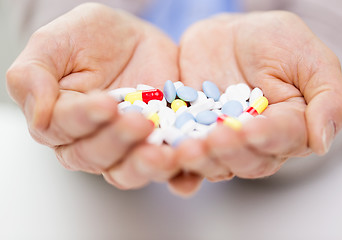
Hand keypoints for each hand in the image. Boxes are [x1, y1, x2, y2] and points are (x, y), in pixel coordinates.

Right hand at [6, 3, 179, 189]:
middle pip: (94, 156)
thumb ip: (33, 74)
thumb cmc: (94, 38)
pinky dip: (175, 170)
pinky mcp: (157, 146)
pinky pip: (164, 168)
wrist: (138, 41)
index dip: (82, 119)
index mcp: (58, 118)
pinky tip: (185, 160)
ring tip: (161, 154)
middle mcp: (88, 141)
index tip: (105, 104)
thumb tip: (38, 115)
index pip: (61, 128)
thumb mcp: (58, 42)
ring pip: (126, 171)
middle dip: (116, 141)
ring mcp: (125, 148)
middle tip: (138, 122)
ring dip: (143, 166)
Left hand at [174, 11, 341, 182]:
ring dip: (202, 160)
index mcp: (289, 126)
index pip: (283, 139)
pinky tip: (167, 155)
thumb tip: (323, 142)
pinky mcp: (193, 134)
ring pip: (215, 162)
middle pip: (247, 160)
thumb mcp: (308, 57)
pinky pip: (185, 150)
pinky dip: (176, 158)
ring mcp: (222, 141)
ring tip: (187, 150)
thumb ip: (328, 97)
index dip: (267, 137)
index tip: (251, 128)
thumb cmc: (272, 42)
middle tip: (215, 138)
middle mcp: (256, 143)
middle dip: (231, 151)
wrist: (226, 35)